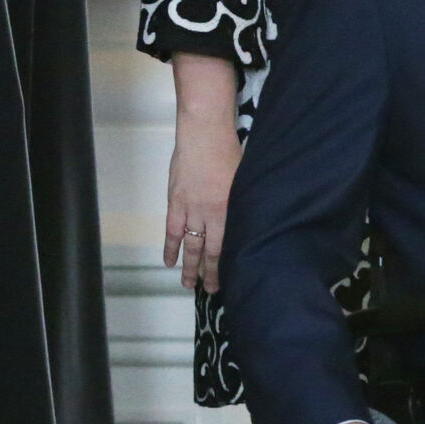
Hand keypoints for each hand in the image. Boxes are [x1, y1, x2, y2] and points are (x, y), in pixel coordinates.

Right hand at [165, 54, 242, 292]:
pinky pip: (172, 230)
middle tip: (210, 291)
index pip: (231, 245)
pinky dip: (171, 246)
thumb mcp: (247, 178)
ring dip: (189, 266)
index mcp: (232, 209)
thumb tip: (253, 218)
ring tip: (189, 284)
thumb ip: (247, 200)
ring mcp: (191, 209)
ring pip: (190, 245)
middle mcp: (211, 214)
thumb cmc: (231, 149)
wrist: (205, 132)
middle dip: (211, 273)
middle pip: (211, 250)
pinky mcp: (176, 201)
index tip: (232, 280)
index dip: (229, 264)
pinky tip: (171, 260)